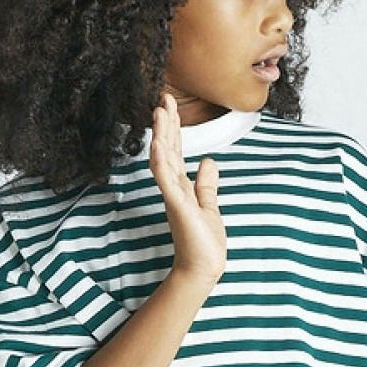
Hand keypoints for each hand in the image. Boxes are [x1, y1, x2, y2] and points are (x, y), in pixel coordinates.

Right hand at [149, 89, 226, 285]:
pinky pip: (165, 180)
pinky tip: (158, 144)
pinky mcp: (177, 206)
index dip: (172, 128)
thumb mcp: (209, 205)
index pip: (175, 151)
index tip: (169, 106)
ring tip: (159, 113)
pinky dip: (161, 161)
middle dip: (165, 124)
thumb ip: (206, 184)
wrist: (204, 268)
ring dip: (161, 136)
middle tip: (162, 99)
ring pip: (163, 160)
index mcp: (181, 186)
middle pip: (167, 150)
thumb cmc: (204, 242)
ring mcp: (173, 196)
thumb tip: (208, 161)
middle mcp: (174, 188)